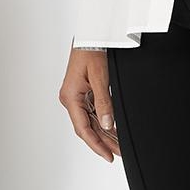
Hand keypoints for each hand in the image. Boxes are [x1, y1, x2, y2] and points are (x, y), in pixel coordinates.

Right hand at [59, 46, 120, 161]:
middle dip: (104, 142)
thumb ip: (104, 102)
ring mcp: (76, 97)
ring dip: (104, 134)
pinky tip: (113, 131)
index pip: (83, 129)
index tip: (109, 156)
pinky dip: (103, 122)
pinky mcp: (83, 93)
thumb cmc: (91, 50)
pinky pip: (93, 112)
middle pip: (87, 128)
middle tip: (119, 154)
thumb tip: (106, 124)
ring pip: (91, 122)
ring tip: (119, 146)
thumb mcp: (100, 77)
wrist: (91, 34)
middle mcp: (71, 99)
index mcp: (71, 97)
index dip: (97, 145)